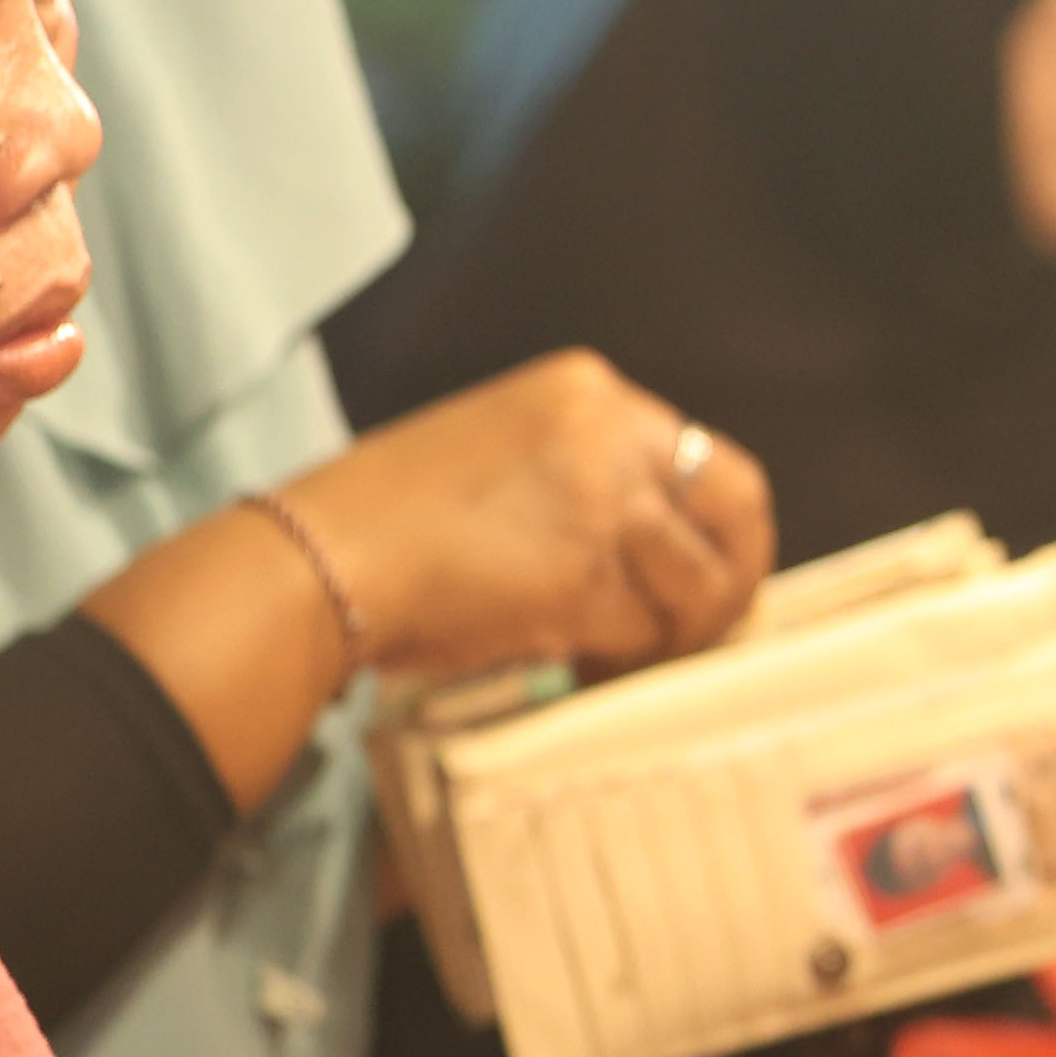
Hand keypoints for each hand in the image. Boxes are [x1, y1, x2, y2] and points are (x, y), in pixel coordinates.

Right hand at [283, 349, 775, 685]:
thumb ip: (588, 474)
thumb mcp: (505, 452)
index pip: (701, 456)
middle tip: (705, 627)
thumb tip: (662, 540)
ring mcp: (603, 505)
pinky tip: (576, 664)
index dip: (710, 527)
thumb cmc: (391, 519)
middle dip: (736, 574)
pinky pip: (642, 632)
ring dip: (672, 632)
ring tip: (617, 653)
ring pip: (699, 583)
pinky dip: (618, 660)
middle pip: (737, 505)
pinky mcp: (587, 580)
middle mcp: (610, 433)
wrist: (318, 560)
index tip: (699, 568)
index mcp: (587, 392)